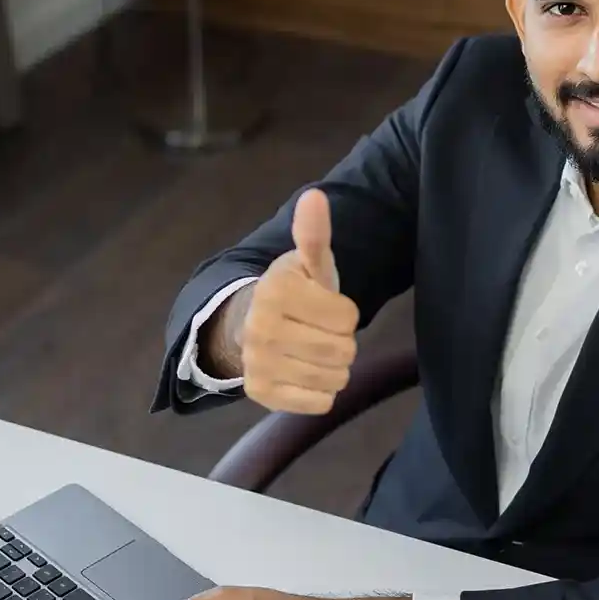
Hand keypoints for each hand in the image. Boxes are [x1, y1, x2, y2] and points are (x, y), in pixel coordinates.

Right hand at [241, 188, 359, 413]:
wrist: (250, 326)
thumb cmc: (294, 293)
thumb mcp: (308, 264)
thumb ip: (314, 235)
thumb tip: (315, 197)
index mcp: (276, 291)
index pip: (348, 317)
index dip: (345, 314)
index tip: (326, 308)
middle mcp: (261, 328)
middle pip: (342, 350)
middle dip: (342, 342)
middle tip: (323, 331)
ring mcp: (258, 363)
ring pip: (334, 378)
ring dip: (335, 367)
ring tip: (315, 351)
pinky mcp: (261, 393)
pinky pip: (319, 402)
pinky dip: (322, 391)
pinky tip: (306, 372)